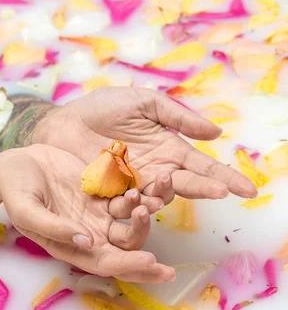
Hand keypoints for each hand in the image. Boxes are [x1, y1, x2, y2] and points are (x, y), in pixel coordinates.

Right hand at [0, 145, 175, 282]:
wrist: (14, 164)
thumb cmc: (14, 190)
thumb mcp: (26, 210)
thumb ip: (54, 227)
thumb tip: (86, 241)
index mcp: (70, 246)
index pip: (104, 262)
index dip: (128, 265)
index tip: (150, 262)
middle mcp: (88, 234)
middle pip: (125, 251)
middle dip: (147, 261)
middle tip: (167, 263)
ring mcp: (96, 212)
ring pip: (131, 223)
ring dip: (145, 218)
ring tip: (151, 200)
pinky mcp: (102, 192)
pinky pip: (127, 197)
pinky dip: (141, 195)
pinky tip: (151, 186)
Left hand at [33, 87, 256, 199]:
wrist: (62, 121)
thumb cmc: (102, 108)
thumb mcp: (143, 103)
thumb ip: (176, 116)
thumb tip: (215, 133)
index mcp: (167, 150)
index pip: (202, 167)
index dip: (224, 178)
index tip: (248, 189)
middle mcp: (154, 173)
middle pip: (185, 186)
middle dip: (203, 189)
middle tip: (218, 192)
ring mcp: (132, 187)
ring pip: (157, 199)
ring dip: (164, 196)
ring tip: (165, 187)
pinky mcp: (109, 197)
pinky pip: (126, 207)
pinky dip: (133, 206)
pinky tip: (136, 200)